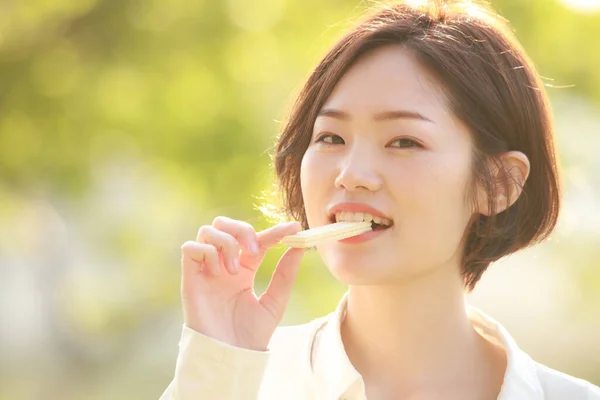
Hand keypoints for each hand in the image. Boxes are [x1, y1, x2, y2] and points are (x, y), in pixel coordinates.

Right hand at [180, 217, 303, 350]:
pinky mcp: (190, 279)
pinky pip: (190, 248)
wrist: (230, 358)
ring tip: (235, 270)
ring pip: (208, 230)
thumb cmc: (251, 336)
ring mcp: (206, 270)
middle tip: (255, 251)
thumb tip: (300, 246)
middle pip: (225, 224)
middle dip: (242, 229)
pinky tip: (219, 273)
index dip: (273, 231)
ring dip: (226, 243)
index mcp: (244, 269)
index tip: (292, 228)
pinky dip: (207, 252)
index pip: (256, 239)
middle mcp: (223, 265)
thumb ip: (285, 274)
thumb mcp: (274, 302)